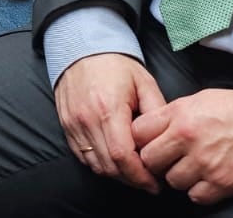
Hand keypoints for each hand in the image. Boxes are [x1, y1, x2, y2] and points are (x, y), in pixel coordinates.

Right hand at [55, 53, 166, 194]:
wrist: (81, 48)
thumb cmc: (115, 64)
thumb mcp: (144, 83)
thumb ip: (157, 112)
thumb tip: (166, 141)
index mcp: (108, 109)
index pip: (122, 156)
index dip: (140, 176)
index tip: (155, 183)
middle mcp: (87, 120)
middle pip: (109, 166)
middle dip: (131, 180)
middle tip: (149, 181)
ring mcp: (73, 124)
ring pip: (95, 165)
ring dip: (116, 174)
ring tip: (134, 172)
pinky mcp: (66, 126)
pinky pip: (83, 156)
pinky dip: (100, 164)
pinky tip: (114, 161)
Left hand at [133, 89, 232, 204]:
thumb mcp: (200, 99)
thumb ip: (172, 114)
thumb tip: (149, 128)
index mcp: (180, 114)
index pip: (138, 132)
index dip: (141, 140)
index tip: (148, 144)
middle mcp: (188, 138)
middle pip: (150, 160)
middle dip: (158, 161)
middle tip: (170, 159)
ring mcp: (205, 163)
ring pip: (172, 181)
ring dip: (180, 177)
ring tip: (195, 167)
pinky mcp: (222, 183)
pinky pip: (195, 196)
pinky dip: (200, 190)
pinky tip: (209, 178)